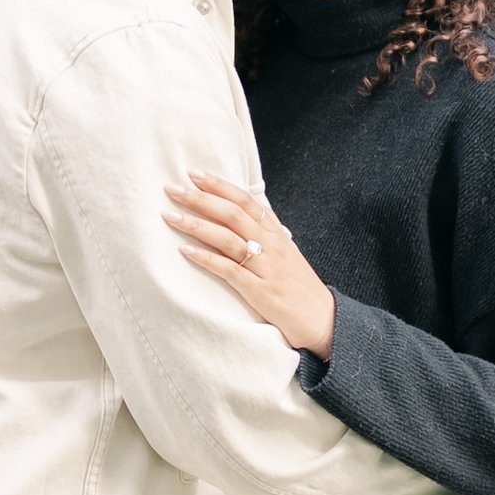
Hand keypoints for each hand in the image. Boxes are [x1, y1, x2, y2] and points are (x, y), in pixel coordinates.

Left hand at [164, 173, 336, 358]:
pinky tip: (186, 251)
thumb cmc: (299, 288)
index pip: (246, 200)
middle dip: (200, 199)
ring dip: (196, 225)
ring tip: (170, 215)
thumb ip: (265, 235)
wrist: (324, 320)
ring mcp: (266, 267)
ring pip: (227, 238)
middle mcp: (271, 245)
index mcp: (276, 234)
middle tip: (172, 188)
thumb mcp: (286, 255)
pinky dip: (206, 258)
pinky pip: (229, 270)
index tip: (194, 174)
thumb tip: (240, 218)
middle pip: (232, 214)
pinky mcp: (260, 291)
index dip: (219, 185)